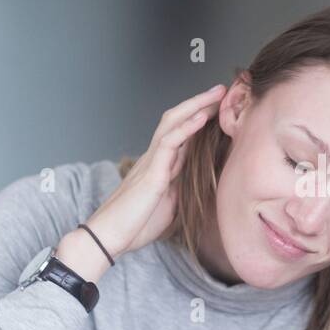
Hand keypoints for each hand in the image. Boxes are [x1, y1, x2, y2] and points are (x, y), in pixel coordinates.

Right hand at [59, 84, 224, 280]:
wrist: (108, 238)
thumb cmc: (135, 225)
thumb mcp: (167, 205)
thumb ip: (179, 189)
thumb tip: (193, 182)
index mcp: (159, 166)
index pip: (181, 134)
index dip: (199, 118)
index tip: (219, 108)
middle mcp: (154, 158)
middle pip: (176, 119)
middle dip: (199, 103)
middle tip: (221, 90)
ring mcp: (151, 163)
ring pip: (172, 123)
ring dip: (196, 106)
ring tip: (216, 94)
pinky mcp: (151, 174)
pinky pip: (168, 143)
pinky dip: (186, 128)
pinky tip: (201, 117)